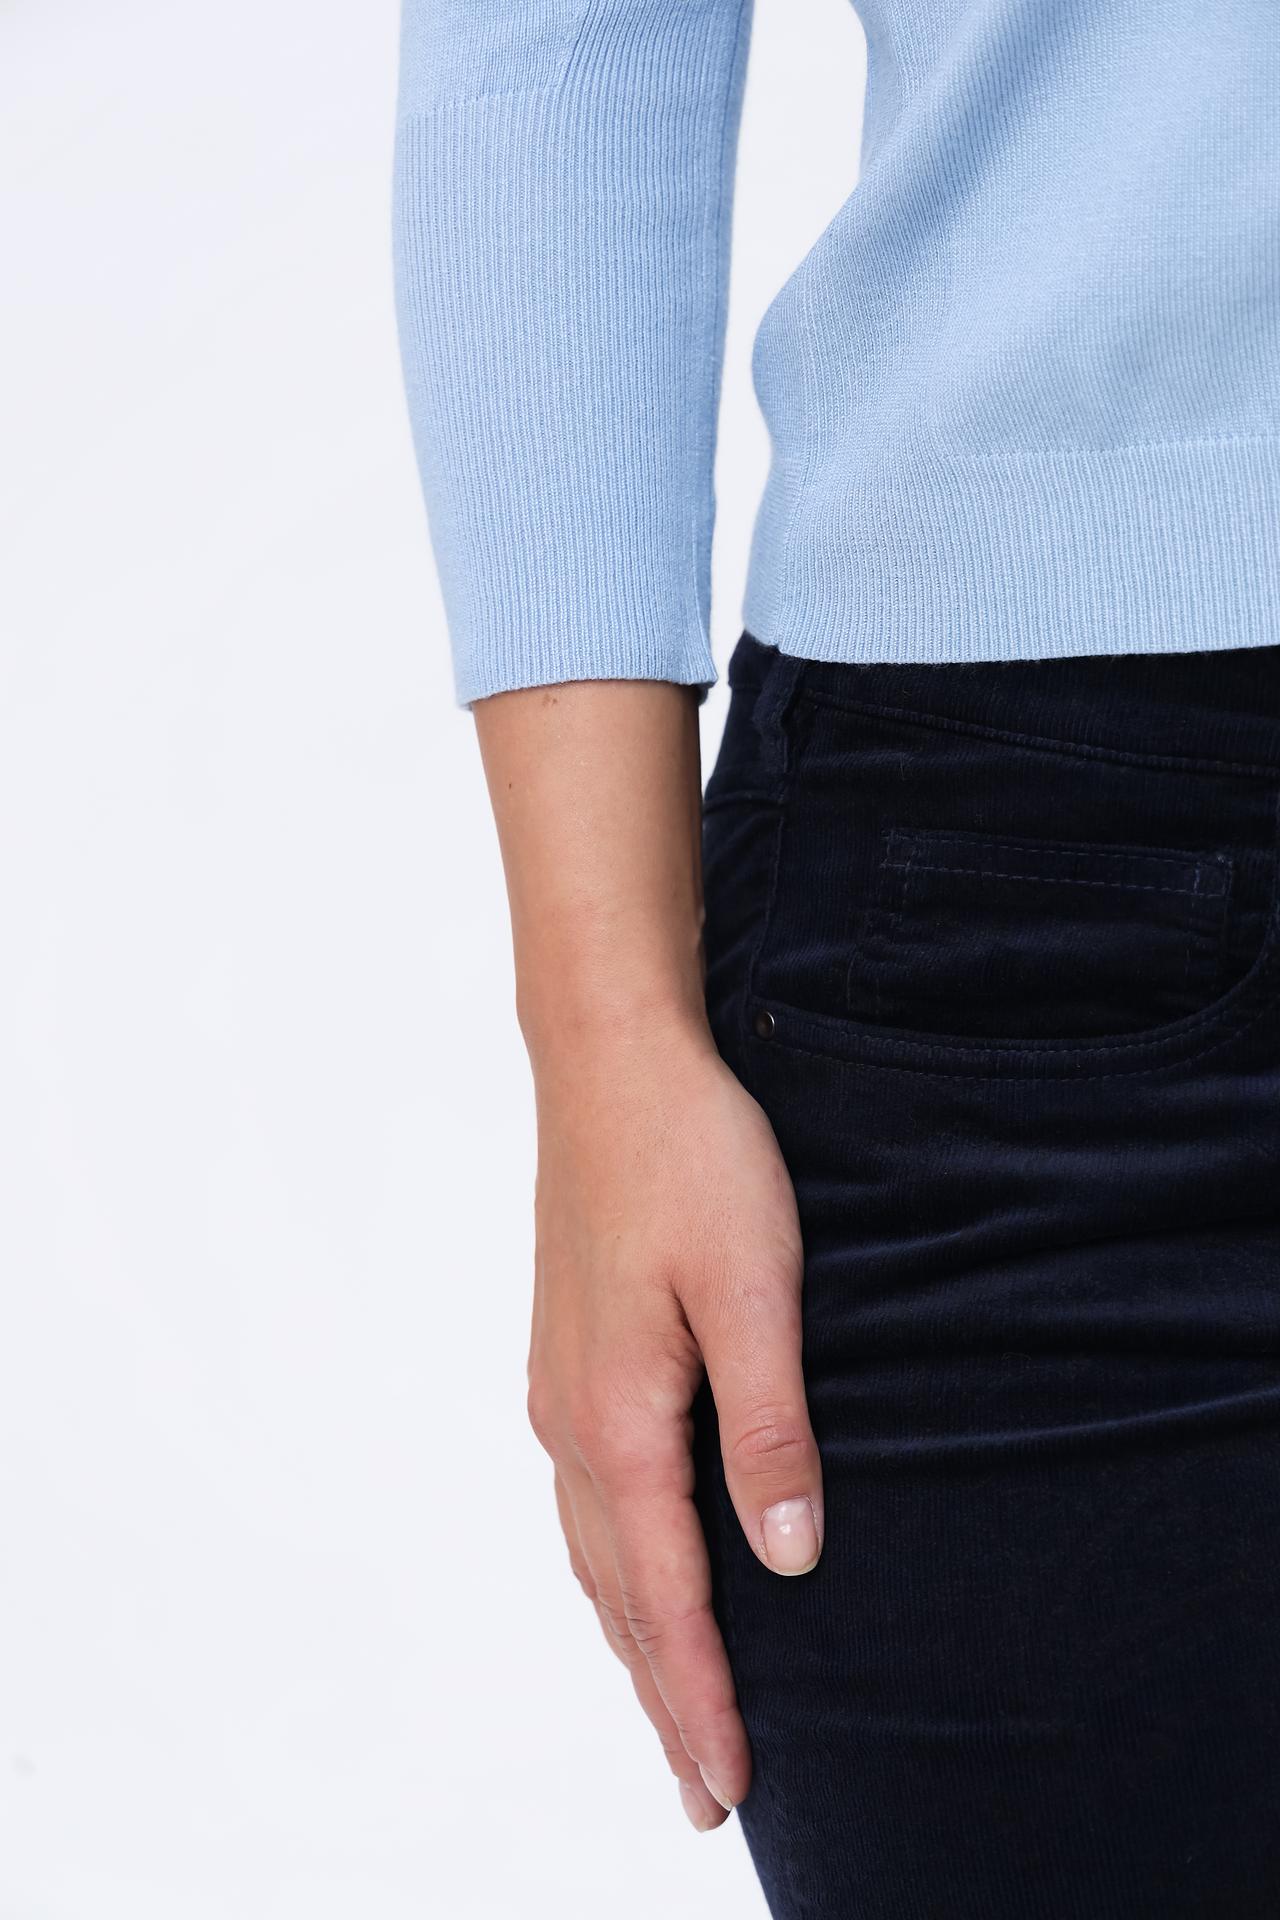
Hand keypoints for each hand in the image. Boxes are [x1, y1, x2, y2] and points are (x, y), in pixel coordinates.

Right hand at [525, 1014, 822, 1831]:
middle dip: (662, 1695)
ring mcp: (559, 1386)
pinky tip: (629, 1566)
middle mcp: (573, 1419)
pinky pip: (584, 1499)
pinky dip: (611, 1568)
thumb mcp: (753, 1289)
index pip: (663, 1596)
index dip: (701, 1697)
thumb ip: (768, 1428)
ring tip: (668, 1705)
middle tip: (702, 1789)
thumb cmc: (688, 1159)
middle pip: (614, 1595)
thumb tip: (788, 1561)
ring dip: (631, 1638)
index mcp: (619, 1417)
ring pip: (592, 1551)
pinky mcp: (566, 1354)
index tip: (732, 1785)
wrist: (607, 1060)